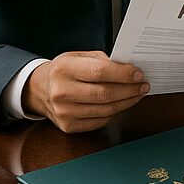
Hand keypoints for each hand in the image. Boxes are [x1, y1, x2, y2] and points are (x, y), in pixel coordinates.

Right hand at [23, 50, 149, 132]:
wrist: (40, 89)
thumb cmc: (65, 70)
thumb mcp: (79, 56)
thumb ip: (103, 60)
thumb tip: (129, 68)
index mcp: (64, 69)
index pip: (100, 72)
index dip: (123, 74)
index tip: (139, 74)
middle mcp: (61, 92)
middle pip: (104, 94)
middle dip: (130, 90)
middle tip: (143, 85)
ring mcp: (64, 112)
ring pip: (105, 110)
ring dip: (126, 102)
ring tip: (137, 94)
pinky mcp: (68, 126)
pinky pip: (99, 121)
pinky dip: (115, 112)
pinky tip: (123, 104)